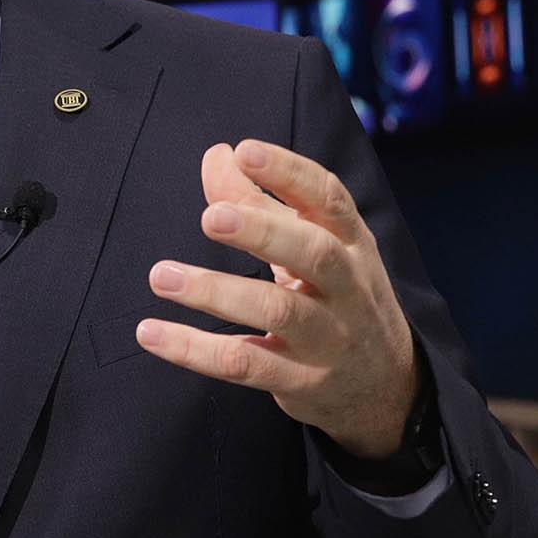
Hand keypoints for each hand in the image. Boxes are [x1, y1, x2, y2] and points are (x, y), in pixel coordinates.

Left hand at [136, 140, 417, 457]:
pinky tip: (151, 332)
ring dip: (214, 291)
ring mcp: (327, 338)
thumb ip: (262, 203)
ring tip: (160, 275)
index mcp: (352, 243)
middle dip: (262, 232)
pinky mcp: (300, 381)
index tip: (246, 151)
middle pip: (313, 253)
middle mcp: (348, 287)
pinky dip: (195, 349)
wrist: (386, 386)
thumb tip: (218, 155)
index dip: (290, 173)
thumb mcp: (312, 247)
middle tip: (211, 217)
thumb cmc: (336, 296)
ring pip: (275, 310)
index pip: (329, 199)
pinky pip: (245, 363)